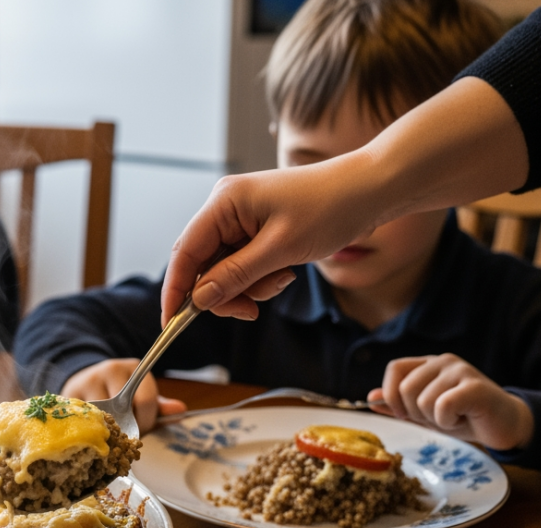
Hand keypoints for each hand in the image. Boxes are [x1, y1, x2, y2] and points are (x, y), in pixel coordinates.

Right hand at [61, 359, 186, 433]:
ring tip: (106, 435)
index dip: (146, 422)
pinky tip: (90, 433)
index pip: (146, 400)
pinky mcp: (69, 393)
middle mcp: (111, 369)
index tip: (140, 430)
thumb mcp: (141, 398)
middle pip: (123, 409)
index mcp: (133, 368)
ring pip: (102, 416)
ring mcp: (88, 379)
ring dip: (105, 432)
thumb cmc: (117, 396)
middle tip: (122, 437)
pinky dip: (88, 430)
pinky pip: (82, 419)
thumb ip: (159, 408)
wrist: (83, 382)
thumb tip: (181, 410)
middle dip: (125, 428)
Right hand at [162, 160, 373, 323]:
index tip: (171, 322)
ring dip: (249, 286)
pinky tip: (286, 271)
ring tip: (282, 278)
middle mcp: (227, 209)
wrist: (368, 193)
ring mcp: (242, 220)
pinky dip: (261, 278)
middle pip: (203, 265)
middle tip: (248, 311)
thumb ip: (235, 275)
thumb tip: (200, 298)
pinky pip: (245, 265)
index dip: (176, 289)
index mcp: (224, 202)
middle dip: (225, 292)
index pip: (185, 252)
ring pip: (225, 270)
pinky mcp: (258, 231)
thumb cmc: (329, 207)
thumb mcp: (280, 249)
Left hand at [368, 354, 532, 450]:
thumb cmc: (464, 417)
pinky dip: (448, 422)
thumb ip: (398, 405)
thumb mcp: (425, 413)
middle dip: (416, 413)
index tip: (405, 414)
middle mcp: (443, 361)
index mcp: (429, 364)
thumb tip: (370, 398)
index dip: (392, 395)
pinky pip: (442, 406)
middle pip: (405, 389)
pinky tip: (463, 419)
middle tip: (439, 417)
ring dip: (436, 420)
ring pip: (423, 401)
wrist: (503, 426)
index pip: (394, 369)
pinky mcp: (474, 387)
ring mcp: (460, 371)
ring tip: (455, 417)